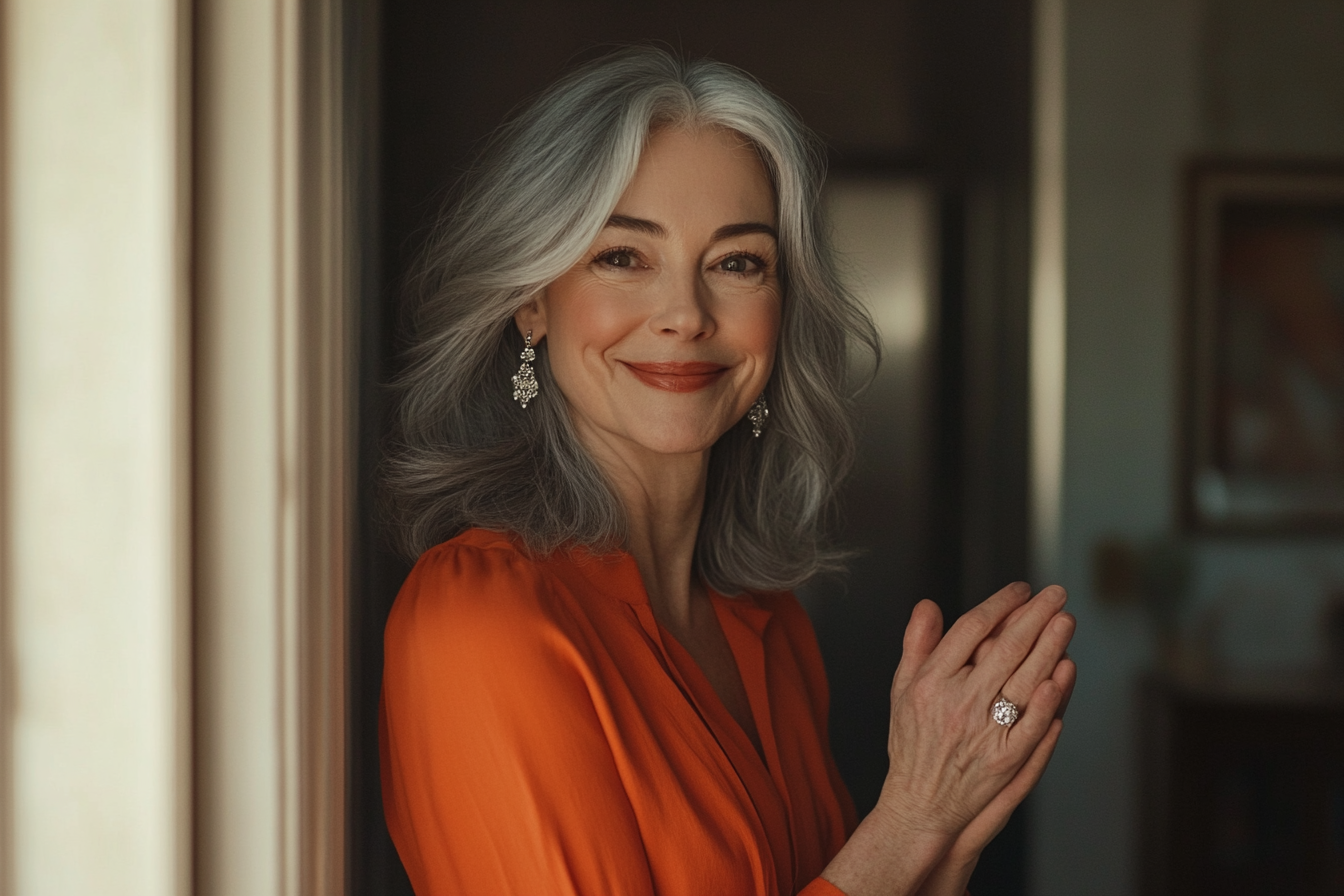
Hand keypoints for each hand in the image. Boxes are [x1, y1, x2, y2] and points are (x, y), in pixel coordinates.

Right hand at [876, 583, 1068, 839]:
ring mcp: (983, 732)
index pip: (971, 629)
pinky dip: (1050, 698)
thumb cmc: (911, 743)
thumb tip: (929, 605)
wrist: (919, 805)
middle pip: (1005, 648)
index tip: (1020, 590)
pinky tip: (1064, 672)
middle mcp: (957, 703)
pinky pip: (1034, 723)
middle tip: (1057, 595)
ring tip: (1066, 622)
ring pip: (1025, 680)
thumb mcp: (901, 688)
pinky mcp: (1005, 760)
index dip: (1000, 604)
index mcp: (930, 681)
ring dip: (1051, 647)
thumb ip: (917, 644)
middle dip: (1036, 616)